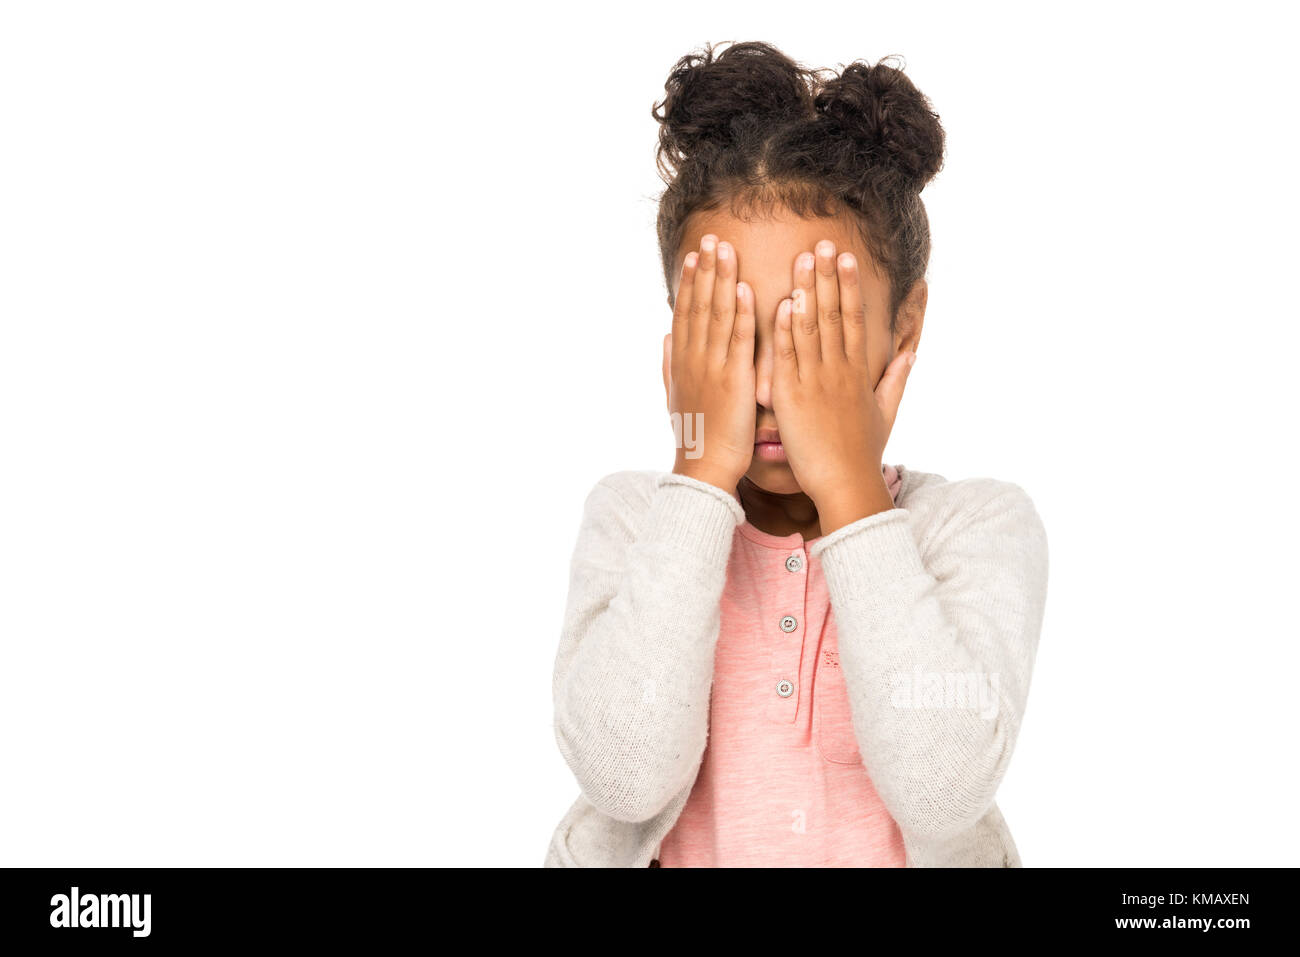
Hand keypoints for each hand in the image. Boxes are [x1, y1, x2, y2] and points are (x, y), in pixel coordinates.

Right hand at [662, 234, 756, 493]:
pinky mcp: (733, 381)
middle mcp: (694, 359)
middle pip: (699, 306)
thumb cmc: (695, 436)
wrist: (704, 467)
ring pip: (716, 316)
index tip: (695, 254)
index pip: (686, 312)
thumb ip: (670, 364)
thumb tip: (666, 337)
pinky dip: (740, 315)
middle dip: (706, 270)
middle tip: (711, 238)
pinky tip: (745, 289)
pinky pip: (737, 342)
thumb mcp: (675, 397)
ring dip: (722, 280)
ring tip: (726, 250)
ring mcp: (712, 368)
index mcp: (682, 362)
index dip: (690, 282)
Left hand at [771, 240, 916, 533]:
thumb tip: (910, 352)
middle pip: (834, 315)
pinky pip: (788, 359)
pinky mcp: (793, 399)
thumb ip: (896, 378)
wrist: (846, 484)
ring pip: (811, 329)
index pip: (853, 318)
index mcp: (858, 372)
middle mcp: (839, 371)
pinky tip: (783, 304)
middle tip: (821, 241)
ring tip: (802, 260)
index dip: (849, 285)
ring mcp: (816, 383)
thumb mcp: (885, 411)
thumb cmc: (862, 453)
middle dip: (827, 276)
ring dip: (806, 292)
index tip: (844, 256)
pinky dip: (785, 331)